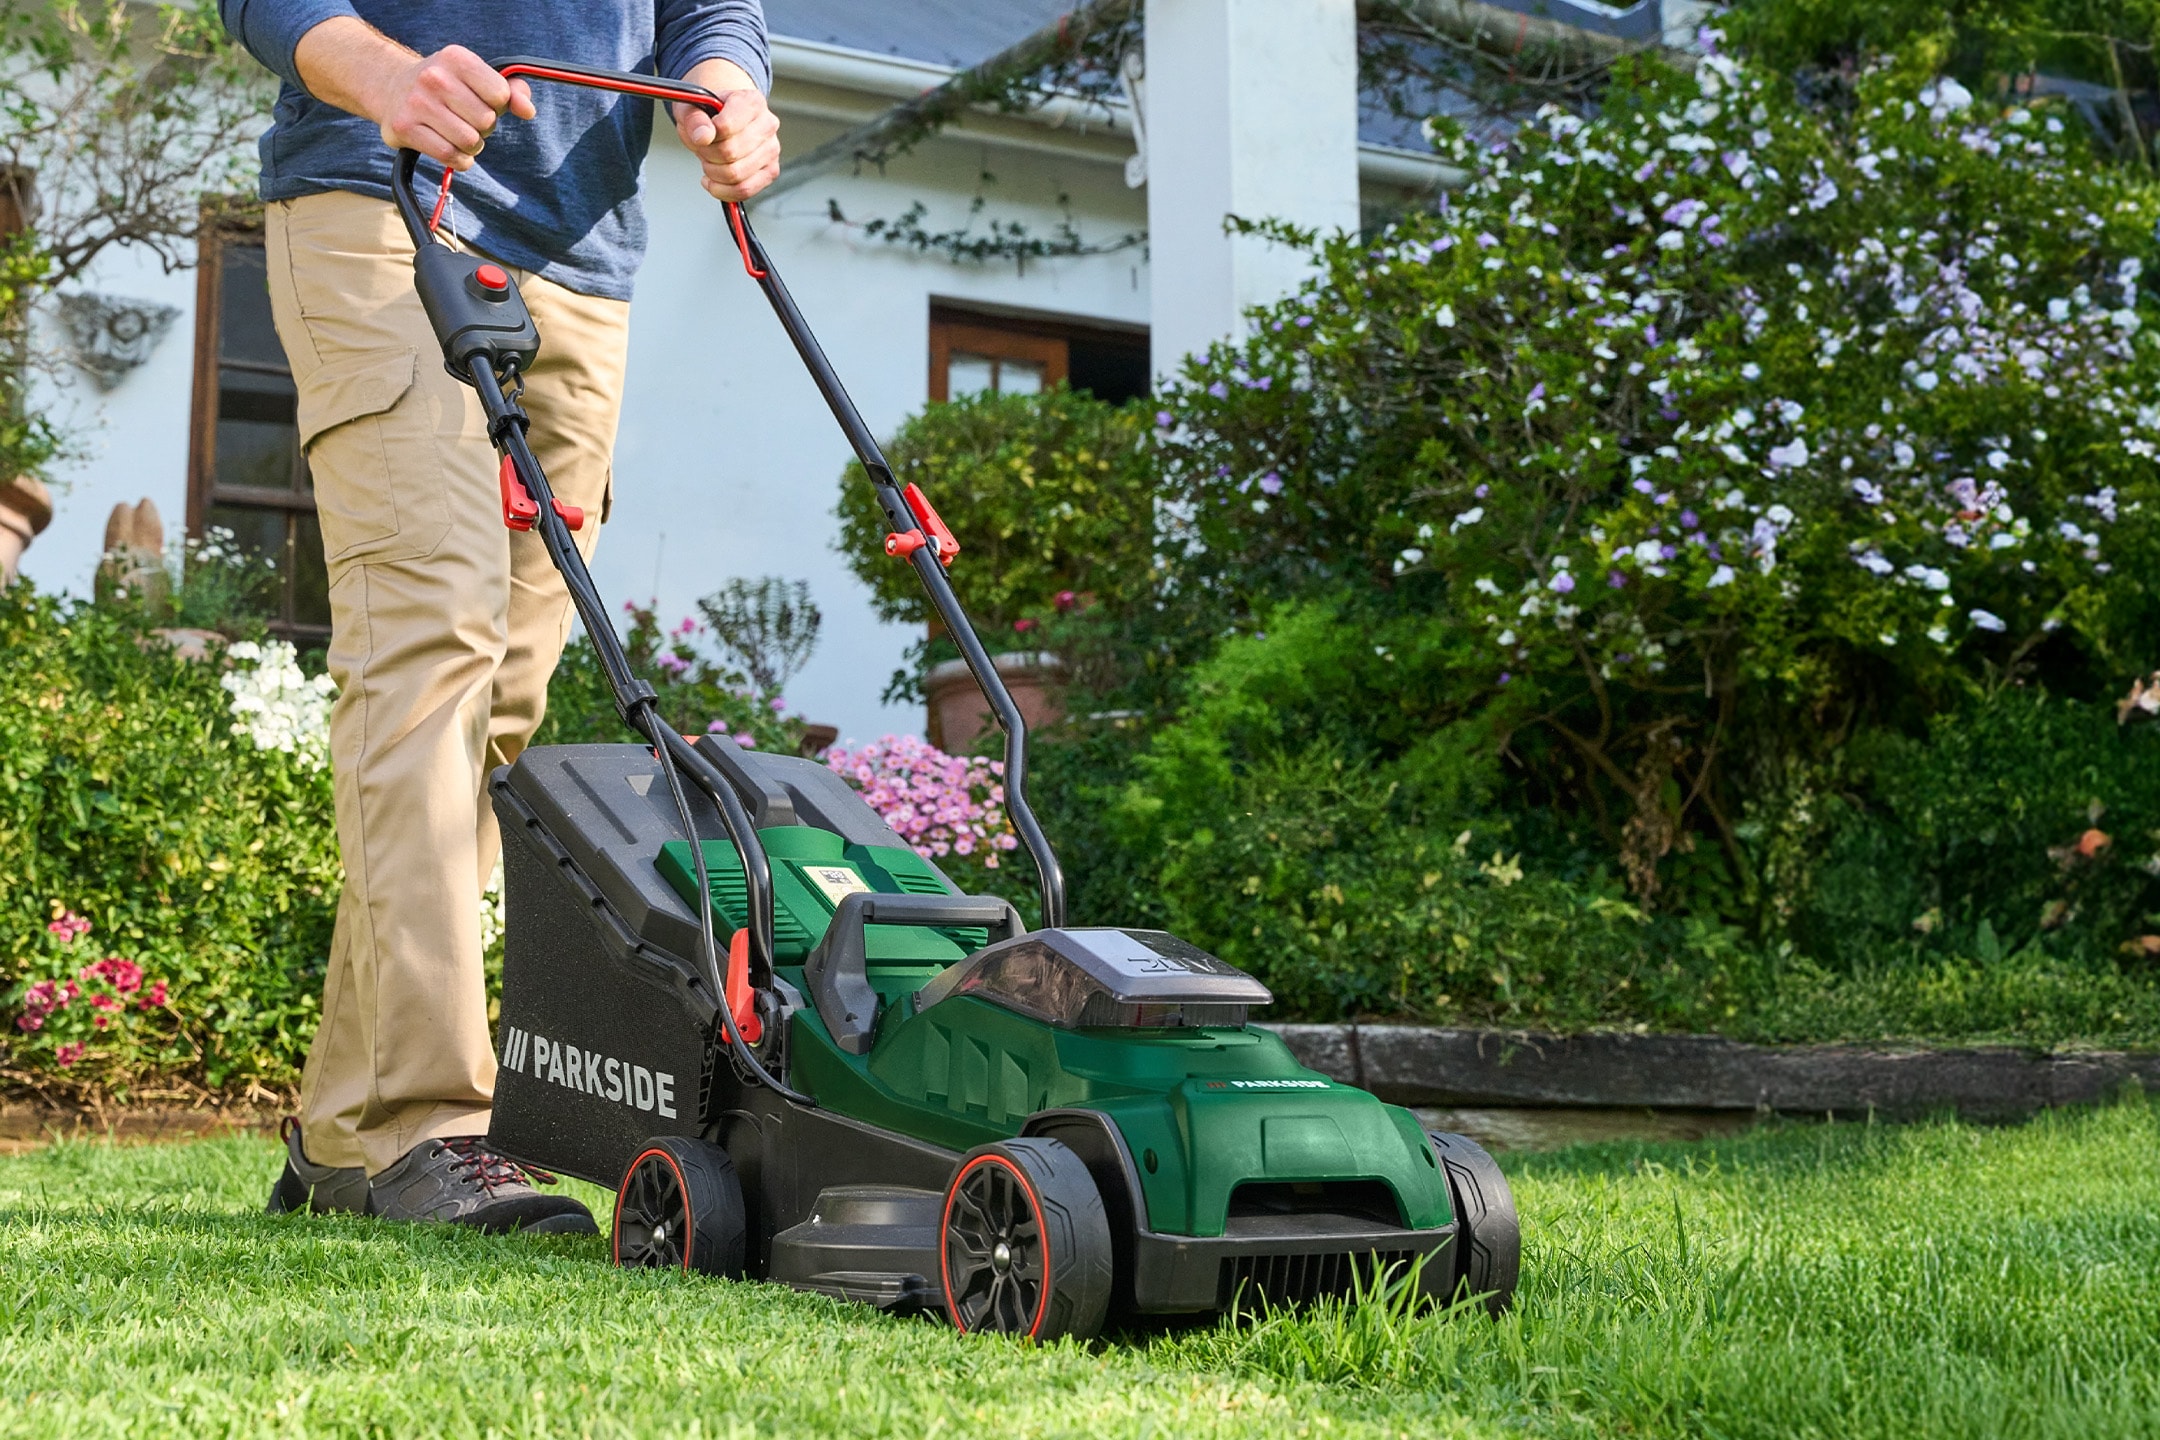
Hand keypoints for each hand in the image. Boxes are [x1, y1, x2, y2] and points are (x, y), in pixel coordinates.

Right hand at [373, 45, 535, 170]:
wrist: (390, 87)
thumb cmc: (445, 86)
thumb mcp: (476, 77)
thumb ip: (511, 91)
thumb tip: (528, 110)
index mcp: (456, 58)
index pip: (500, 95)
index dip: (497, 105)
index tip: (482, 101)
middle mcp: (434, 77)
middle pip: (486, 121)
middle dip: (483, 127)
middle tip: (465, 119)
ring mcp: (417, 102)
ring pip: (470, 142)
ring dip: (471, 146)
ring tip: (456, 132)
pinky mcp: (405, 127)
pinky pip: (450, 156)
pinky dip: (458, 159)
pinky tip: (449, 147)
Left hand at [674, 86, 780, 201]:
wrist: (721, 122)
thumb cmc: (708, 115)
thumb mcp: (692, 108)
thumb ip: (695, 119)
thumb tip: (703, 136)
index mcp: (751, 101)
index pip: (726, 126)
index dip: (707, 135)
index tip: (700, 134)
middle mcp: (768, 124)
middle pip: (730, 153)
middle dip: (707, 155)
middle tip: (702, 148)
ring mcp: (772, 149)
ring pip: (736, 174)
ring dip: (713, 172)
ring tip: (708, 162)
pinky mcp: (771, 171)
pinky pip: (744, 190)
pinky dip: (722, 190)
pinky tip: (713, 181)